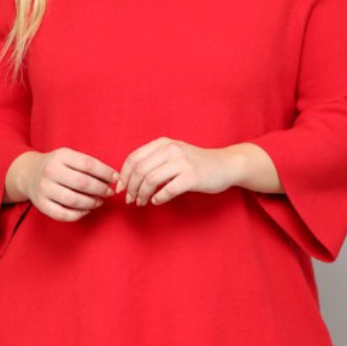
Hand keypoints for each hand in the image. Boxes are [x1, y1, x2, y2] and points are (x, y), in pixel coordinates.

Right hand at [15, 148, 118, 221]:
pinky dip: (78, 214)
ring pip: (74, 200)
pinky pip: (63, 214)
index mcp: (60, 156)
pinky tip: (86, 210)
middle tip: (109, 193)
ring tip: (99, 202)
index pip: (88, 165)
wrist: (29, 173)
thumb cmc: (57, 166)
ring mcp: (44, 189)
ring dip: (92, 203)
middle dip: (101, 190)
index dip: (105, 173)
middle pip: (83, 183)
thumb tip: (114, 178)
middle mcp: (50, 171)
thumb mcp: (69, 157)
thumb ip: (88, 165)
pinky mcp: (41, 204)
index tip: (116, 179)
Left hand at [115, 138, 240, 205]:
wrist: (225, 165)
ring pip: (151, 180)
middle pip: (140, 170)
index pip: (133, 158)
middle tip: (130, 200)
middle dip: (131, 188)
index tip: (121, 189)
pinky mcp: (192, 177)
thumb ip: (154, 161)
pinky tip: (157, 201)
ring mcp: (182, 162)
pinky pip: (168, 190)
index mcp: (163, 143)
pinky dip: (158, 198)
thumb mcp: (173, 154)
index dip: (124, 176)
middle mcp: (171, 149)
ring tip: (142, 202)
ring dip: (142, 195)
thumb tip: (129, 179)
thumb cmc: (196, 164)